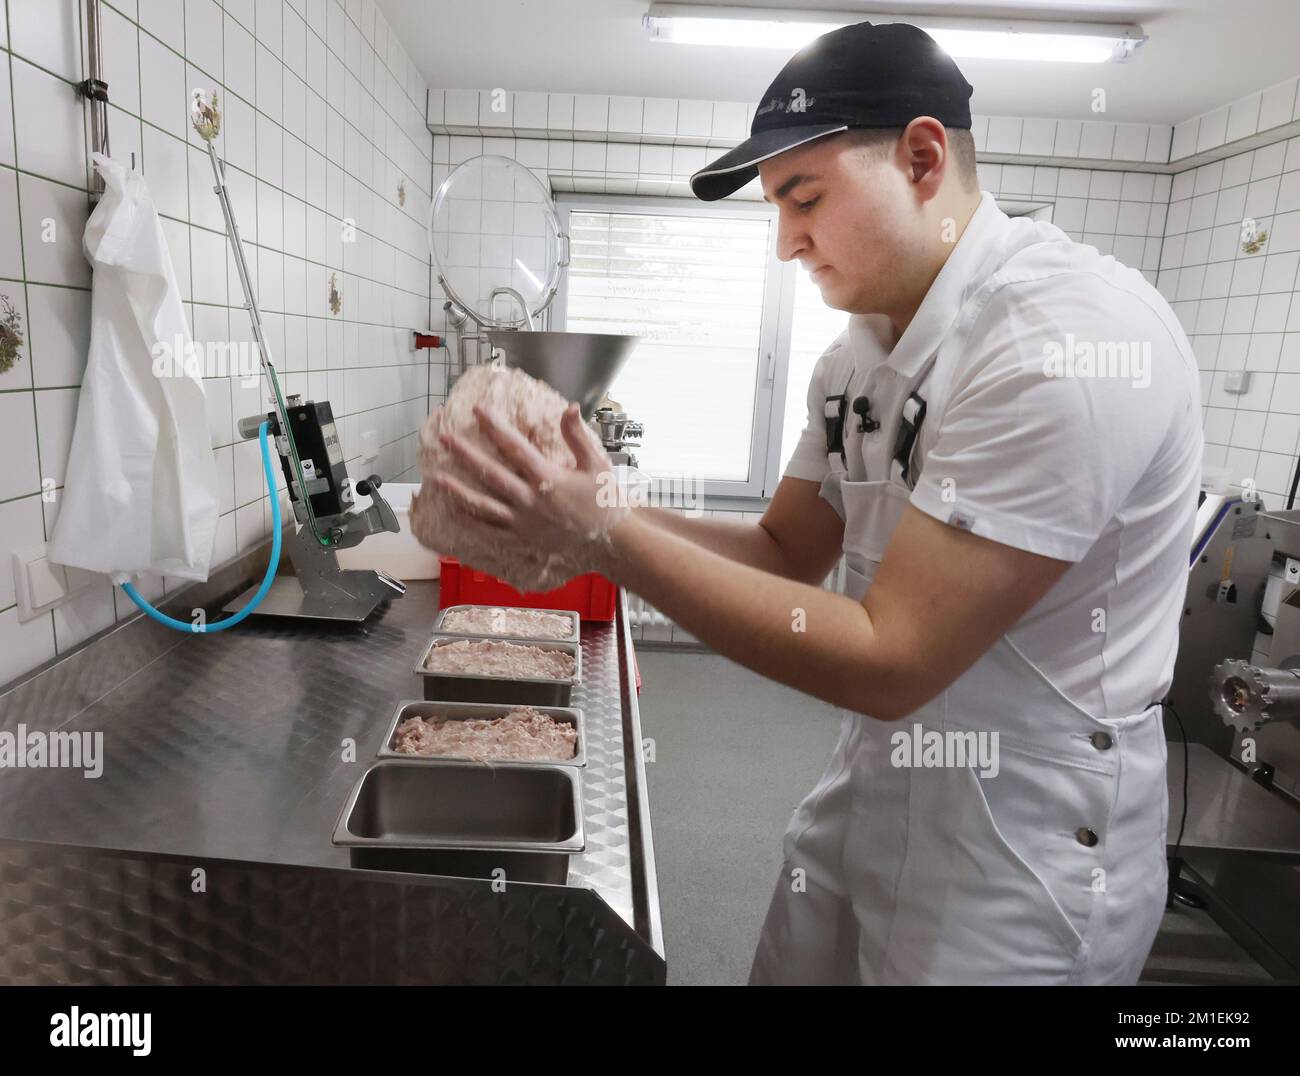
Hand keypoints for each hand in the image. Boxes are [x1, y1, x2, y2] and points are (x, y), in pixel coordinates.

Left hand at [432, 402, 628, 573]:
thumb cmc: (606, 501)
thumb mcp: (597, 464)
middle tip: (445, 439)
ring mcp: (524, 521)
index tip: (478, 411)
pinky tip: (455, 509)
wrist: (611, 541)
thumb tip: (568, 408)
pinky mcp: (522, 538)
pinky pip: (491, 530)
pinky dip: (472, 520)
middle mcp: (531, 499)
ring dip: (459, 490)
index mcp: (548, 478)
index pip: (514, 447)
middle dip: (465, 455)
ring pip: (484, 505)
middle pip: (491, 474)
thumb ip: (578, 436)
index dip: (494, 427)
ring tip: (437, 478)